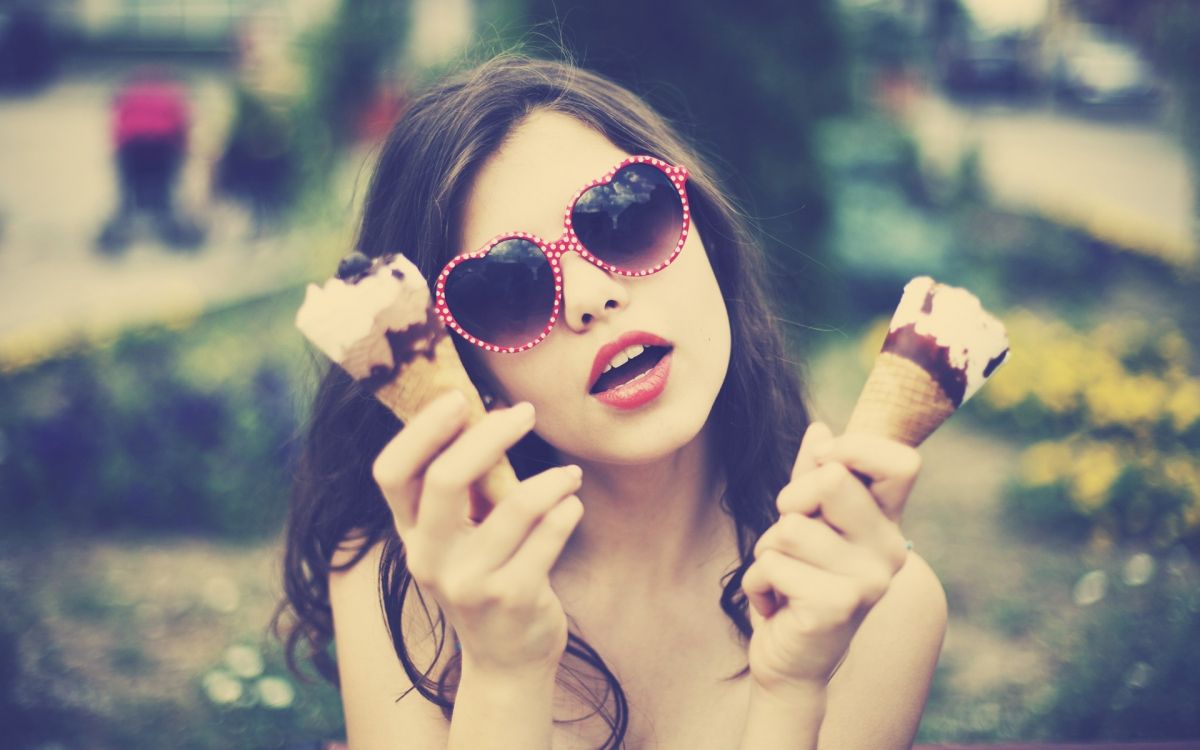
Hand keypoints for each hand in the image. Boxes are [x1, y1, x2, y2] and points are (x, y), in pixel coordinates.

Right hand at [372, 391, 583, 677]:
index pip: (390, 473)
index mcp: (410, 533)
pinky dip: (567, 510)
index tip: (459, 398)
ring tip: (570, 475)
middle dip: (489, 435)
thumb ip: (463, 485)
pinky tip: (572, 506)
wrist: (505, 659)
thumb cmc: (486, 576)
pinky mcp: (512, 599)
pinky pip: (549, 534)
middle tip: (526, 413)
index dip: (420, 430)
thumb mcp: (459, 536)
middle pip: (445, 479)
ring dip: (551, 480)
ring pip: (514, 505)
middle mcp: (428, 558)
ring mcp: (468, 583)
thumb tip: (483, 409)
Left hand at [742, 422, 918, 691]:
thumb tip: (820, 429)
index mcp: (887, 523)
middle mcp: (890, 549)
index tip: (824, 464)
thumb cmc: (797, 584)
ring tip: (783, 579)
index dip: (855, 448)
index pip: (902, 463)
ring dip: (767, 552)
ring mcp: (869, 580)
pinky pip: (772, 564)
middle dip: (790, 502)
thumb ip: (813, 476)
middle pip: (832, 480)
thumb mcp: (805, 523)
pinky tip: (776, 606)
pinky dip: (757, 584)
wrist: (791, 663)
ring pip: (790, 527)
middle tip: (789, 538)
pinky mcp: (838, 606)